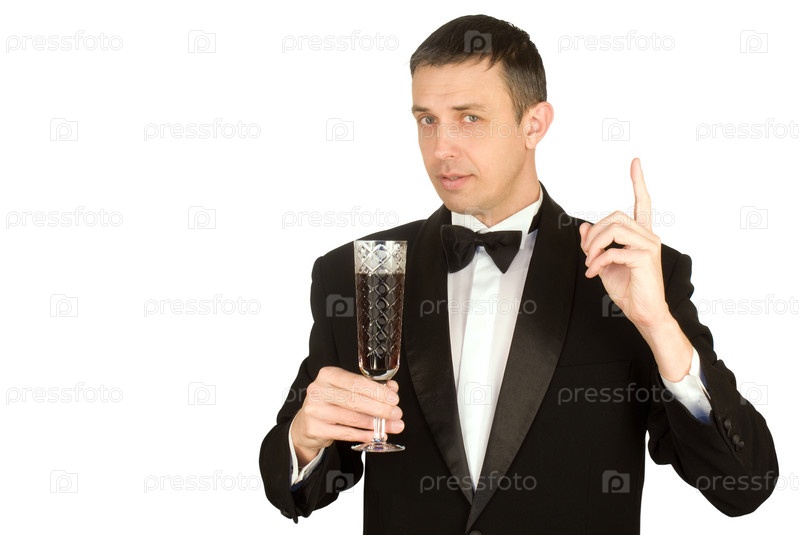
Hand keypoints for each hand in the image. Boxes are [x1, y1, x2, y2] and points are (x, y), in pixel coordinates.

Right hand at [290, 366, 403, 464]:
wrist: (306, 422)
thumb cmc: (331, 402)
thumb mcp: (347, 390)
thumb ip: (370, 388)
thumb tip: (392, 389)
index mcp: (328, 375)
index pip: (356, 382)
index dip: (378, 391)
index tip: (394, 398)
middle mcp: (319, 390)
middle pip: (355, 400)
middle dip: (380, 408)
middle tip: (397, 414)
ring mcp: (315, 410)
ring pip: (351, 418)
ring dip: (375, 424)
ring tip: (393, 426)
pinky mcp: (314, 428)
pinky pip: (345, 433)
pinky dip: (363, 435)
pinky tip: (375, 435)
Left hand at [579, 158, 668, 327]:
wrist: (643, 313)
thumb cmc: (628, 289)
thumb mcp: (604, 263)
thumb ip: (595, 244)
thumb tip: (583, 227)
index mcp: (641, 235)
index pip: (643, 203)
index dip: (638, 182)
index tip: (635, 162)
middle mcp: (648, 236)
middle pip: (615, 217)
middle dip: (594, 233)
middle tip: (587, 254)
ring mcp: (649, 246)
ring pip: (614, 229)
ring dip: (594, 245)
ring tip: (590, 262)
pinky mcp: (645, 258)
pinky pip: (613, 251)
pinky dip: (597, 261)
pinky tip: (593, 273)